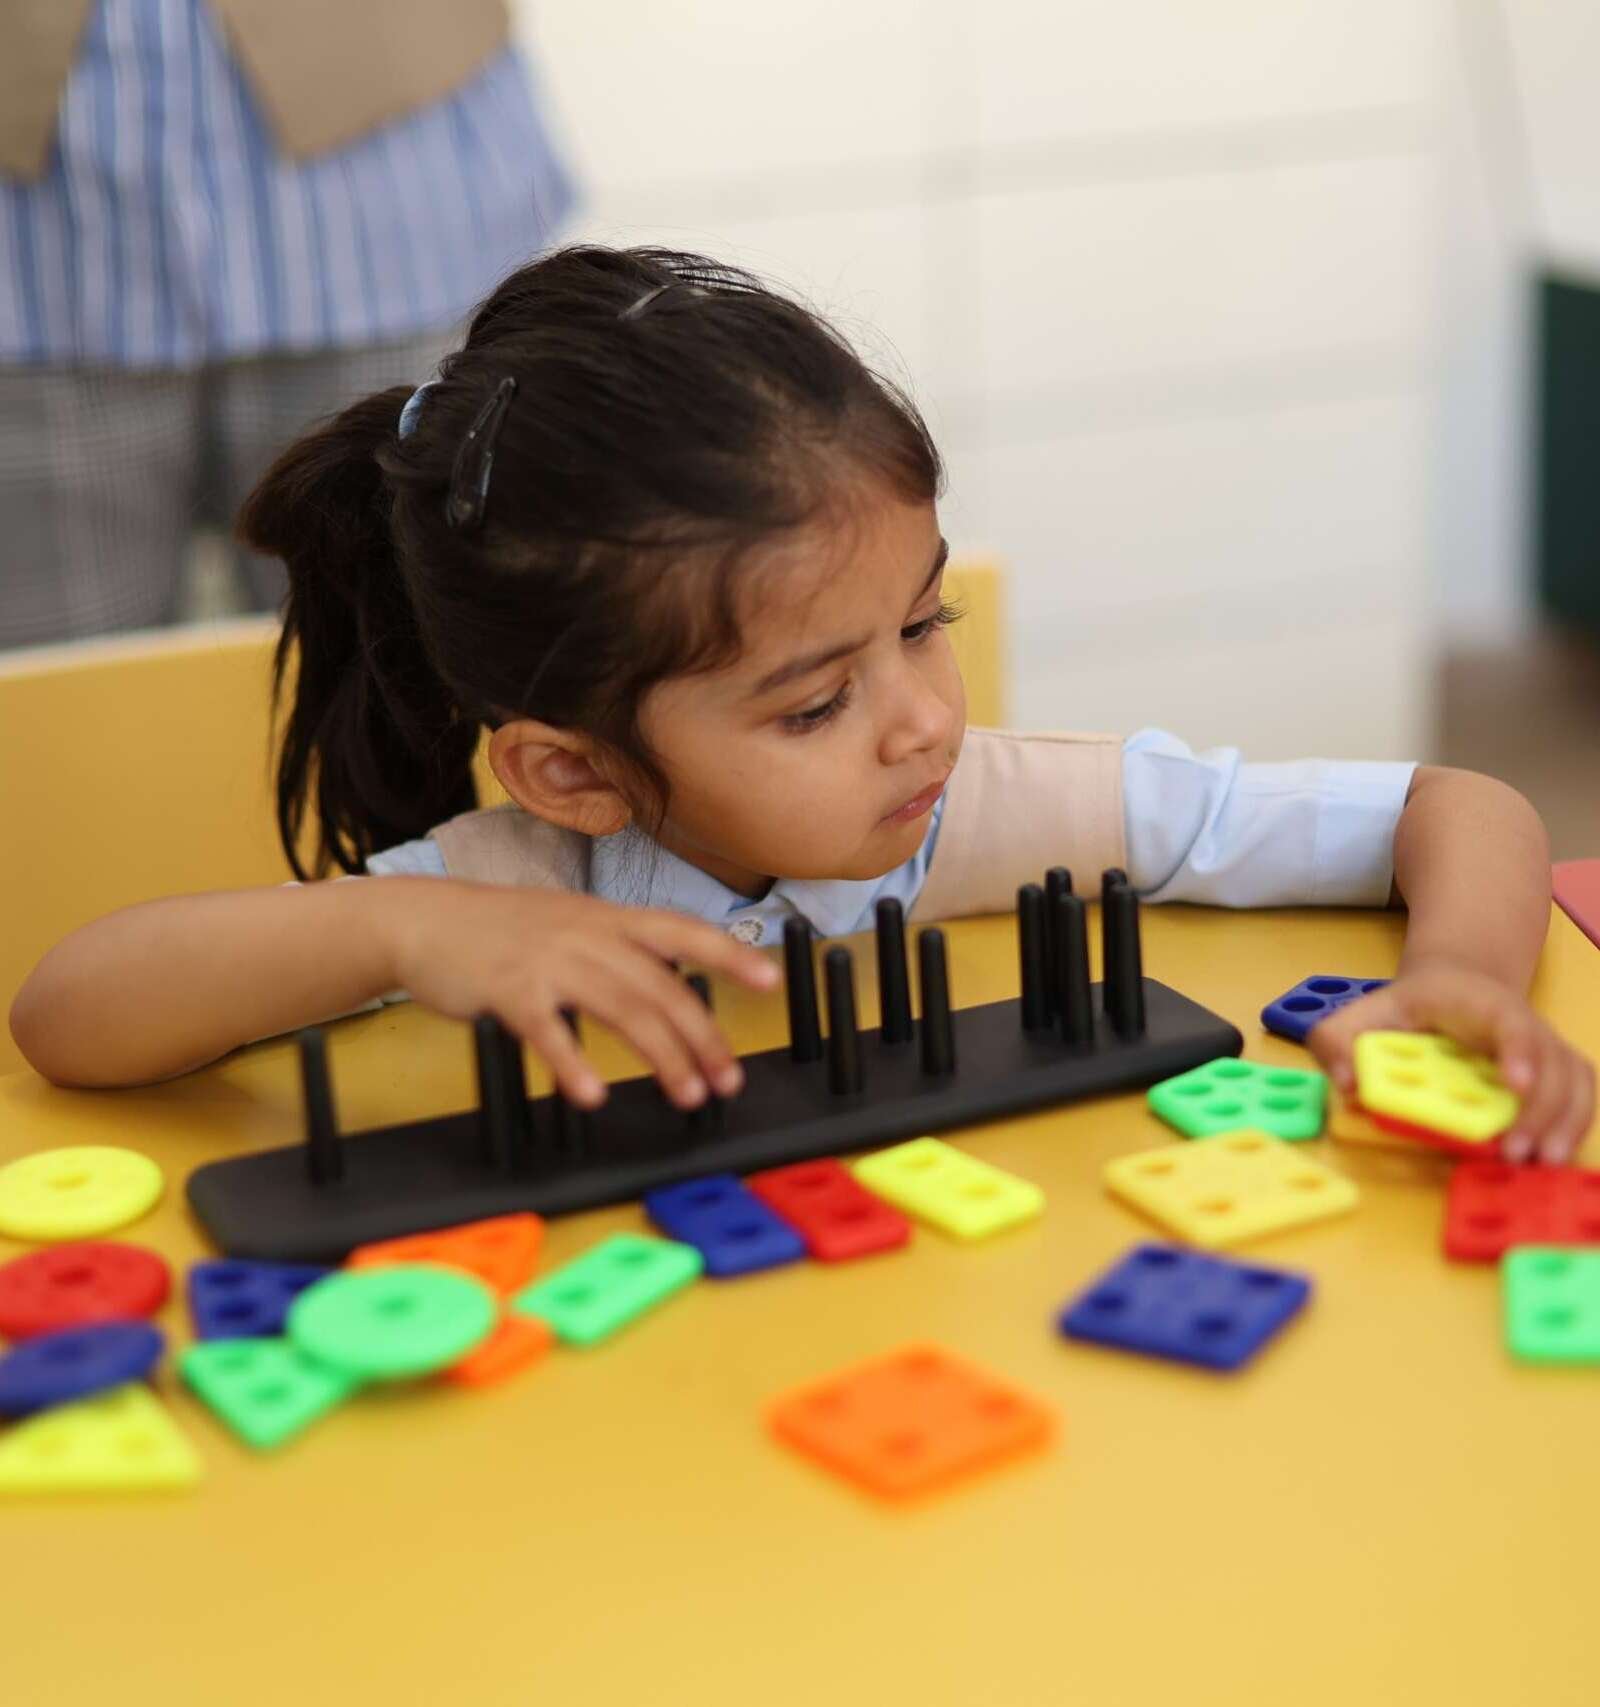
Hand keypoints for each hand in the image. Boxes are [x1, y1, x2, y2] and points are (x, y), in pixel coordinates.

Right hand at [373, 880, 778, 1111]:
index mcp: (608, 918)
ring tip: (687, 1096)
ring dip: (662, 1057)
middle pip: (662, 987)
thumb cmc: (505, 929)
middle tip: (728, 1080)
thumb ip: (622, 948)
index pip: (683, 931)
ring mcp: (549, 961)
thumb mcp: (573, 922)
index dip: (729, 955)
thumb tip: (675, 979)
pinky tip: (592, 1095)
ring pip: (622, 1009)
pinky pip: (549, 1032)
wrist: (426, 920)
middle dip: (702, 1037)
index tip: (770, 980)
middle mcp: (588, 935)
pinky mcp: (509, 992)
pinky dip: (573, 1065)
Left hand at [1305, 961, 1595, 1164]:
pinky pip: (1580, 1097)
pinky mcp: (1555, 1072)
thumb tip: (1348, 1086)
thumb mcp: (1363, 1014)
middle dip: (1540, 1108)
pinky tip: (1552, 1157)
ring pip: (1574, 1081)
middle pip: (1551, 1060)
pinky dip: (1574, 1127)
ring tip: (1540, 1164)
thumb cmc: (1407, 1008)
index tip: (1515, 1084)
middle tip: (1515, 1152)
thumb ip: (1339, 1043)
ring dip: (1564, 1124)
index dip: (1517, 1051)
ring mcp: (1544, 1048)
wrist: (1453, 988)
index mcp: (1477, 1003)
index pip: (1509, 1021)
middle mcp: (1522, 1024)